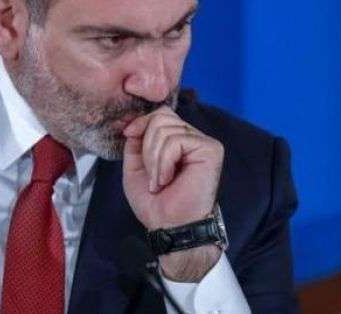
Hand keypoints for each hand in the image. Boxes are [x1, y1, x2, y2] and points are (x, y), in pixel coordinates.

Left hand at [122, 106, 223, 280]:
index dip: (142, 122)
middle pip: (161, 117)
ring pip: (165, 129)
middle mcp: (193, 138)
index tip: (129, 135)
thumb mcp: (135, 166)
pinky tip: (169, 179)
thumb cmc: (156, 203)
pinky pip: (175, 141)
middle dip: (147, 148)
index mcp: (178, 140)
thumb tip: (134, 123)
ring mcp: (203, 142)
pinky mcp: (210, 150)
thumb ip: (135, 142)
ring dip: (154, 159)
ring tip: (161, 181)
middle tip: (152, 176)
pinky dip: (164, 162)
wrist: (169, 226)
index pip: (160, 114)